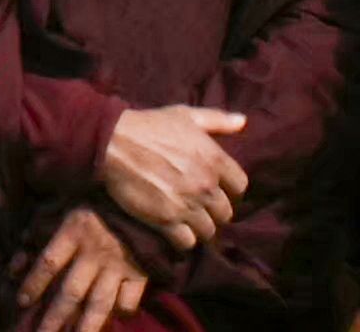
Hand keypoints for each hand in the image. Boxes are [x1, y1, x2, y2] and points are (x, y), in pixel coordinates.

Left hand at [12, 206, 150, 331]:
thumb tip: (14, 264)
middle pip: (70, 293)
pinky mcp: (141, 271)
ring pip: (98, 304)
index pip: (49, 262)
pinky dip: (120, 312)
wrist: (146, 188)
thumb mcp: (66, 205)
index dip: (33, 283)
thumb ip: (39, 231)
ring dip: (84, 328)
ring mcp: (119, 263)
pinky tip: (113, 319)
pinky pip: (129, 300)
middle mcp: (95, 250)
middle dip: (52, 320)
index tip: (21, 302)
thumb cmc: (98, 199)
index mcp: (74, 229)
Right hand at [95, 101, 249, 250]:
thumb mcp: (188, 115)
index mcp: (215, 159)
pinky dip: (184, 241)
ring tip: (191, 224)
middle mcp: (206, 185)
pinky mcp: (165, 221)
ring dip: (201, 229)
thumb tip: (243, 121)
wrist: (116, 143)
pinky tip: (176, 233)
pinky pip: (187, 242)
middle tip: (204, 211)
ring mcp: (187, 205)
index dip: (231, 190)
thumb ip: (218, 120)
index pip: (240, 186)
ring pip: (208, 231)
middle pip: (225, 213)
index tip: (220, 191)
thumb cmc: (152, 126)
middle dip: (216, 213)